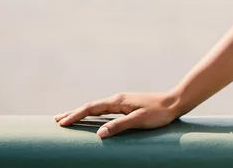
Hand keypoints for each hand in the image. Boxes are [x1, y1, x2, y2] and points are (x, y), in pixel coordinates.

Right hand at [55, 91, 182, 138]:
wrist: (175, 103)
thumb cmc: (159, 113)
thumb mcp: (140, 120)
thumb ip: (120, 126)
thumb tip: (99, 134)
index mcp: (118, 101)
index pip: (92, 108)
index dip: (76, 115)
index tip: (61, 122)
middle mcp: (118, 100)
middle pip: (91, 106)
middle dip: (74, 113)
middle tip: (57, 120)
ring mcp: (122, 102)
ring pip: (97, 108)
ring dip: (82, 113)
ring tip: (68, 119)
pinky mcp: (127, 107)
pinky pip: (105, 111)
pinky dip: (93, 114)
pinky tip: (92, 119)